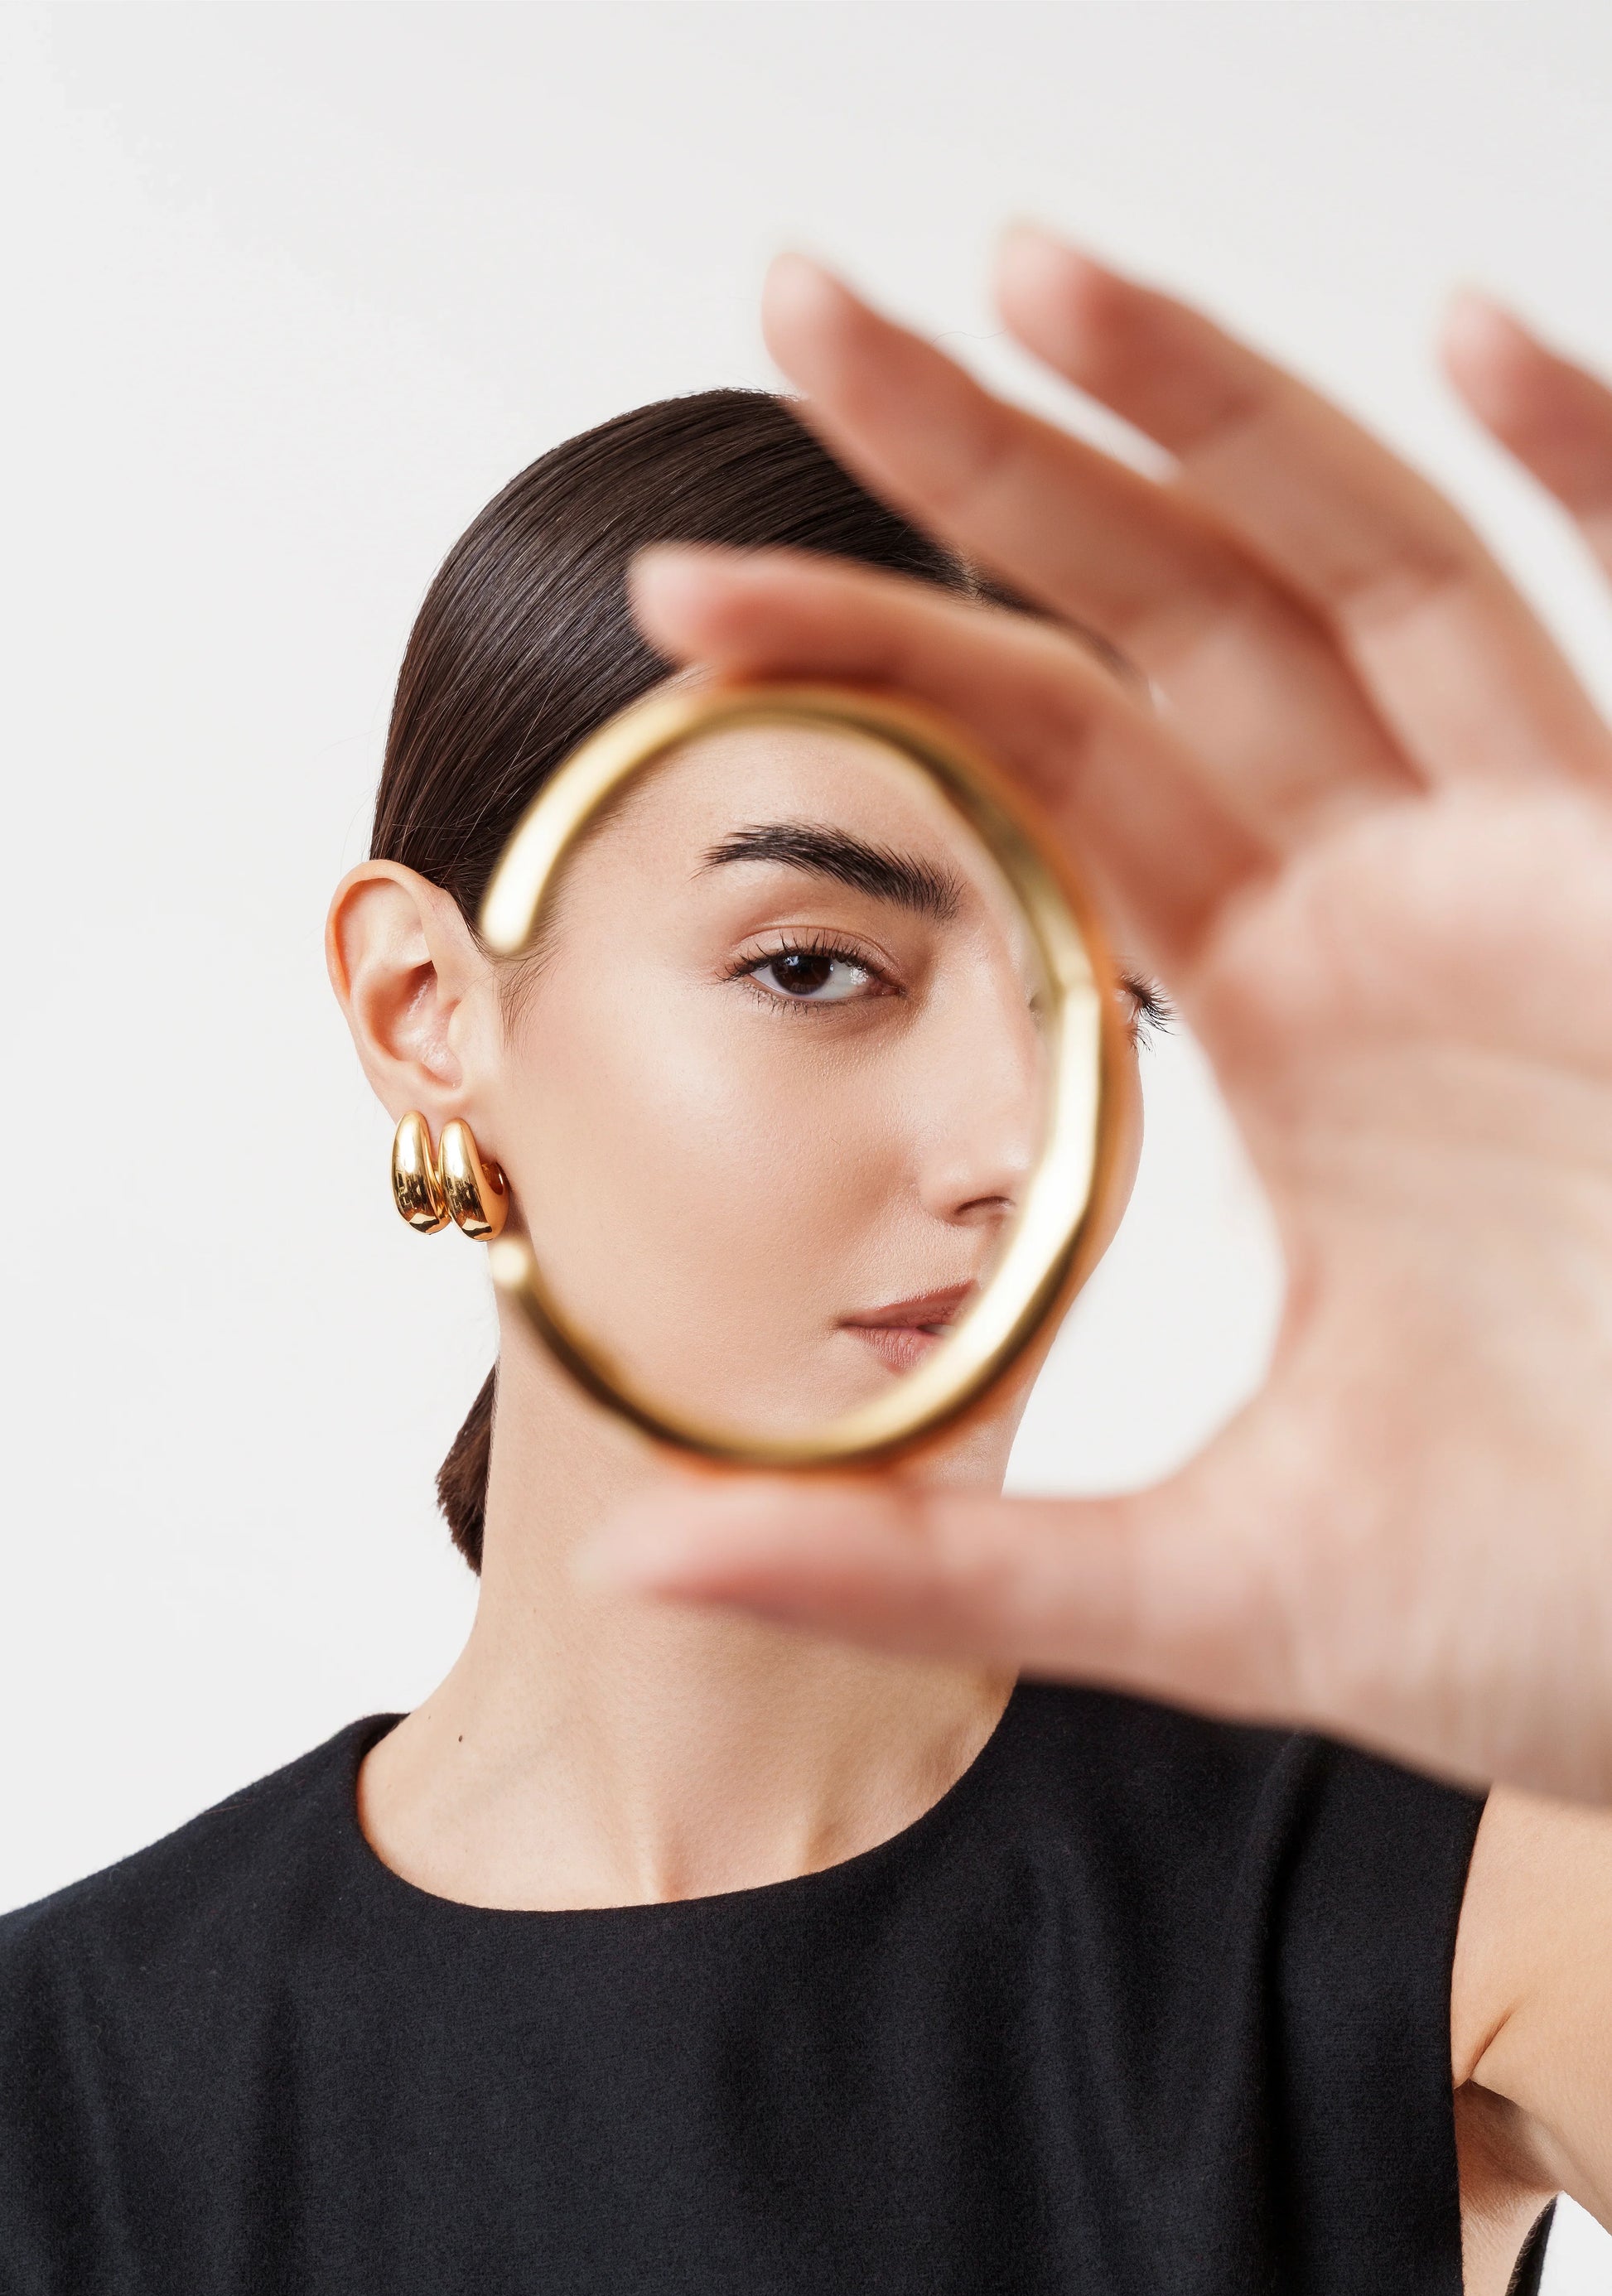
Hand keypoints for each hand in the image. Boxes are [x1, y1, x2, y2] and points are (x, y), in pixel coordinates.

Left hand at [598, 232, 1611, 1802]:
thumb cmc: (1561, 1614)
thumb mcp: (1208, 1586)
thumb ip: (933, 1563)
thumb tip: (651, 1564)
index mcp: (1288, 1020)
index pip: (1047, 776)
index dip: (874, 666)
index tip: (680, 609)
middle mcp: (1401, 911)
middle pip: (1164, 622)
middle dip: (984, 462)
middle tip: (799, 311)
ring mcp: (1551, 882)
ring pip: (1362, 582)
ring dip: (1209, 415)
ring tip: (1019, 272)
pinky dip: (1586, 468)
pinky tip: (1463, 334)